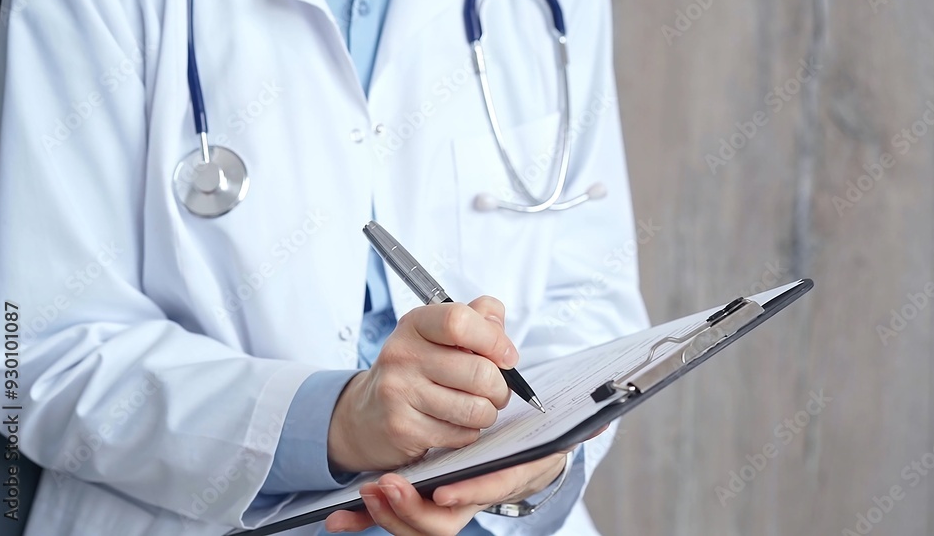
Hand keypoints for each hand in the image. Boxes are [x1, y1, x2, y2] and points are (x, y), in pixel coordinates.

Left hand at [325, 426, 609, 534]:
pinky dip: (362, 523)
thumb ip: (563, 410)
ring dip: (387, 516)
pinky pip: (391, 523)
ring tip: (365, 490)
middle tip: (385, 485)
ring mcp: (447, 507)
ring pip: (417, 530)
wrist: (511, 446)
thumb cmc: (524, 428)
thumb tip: (598, 422)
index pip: (495, 490)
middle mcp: (477, 497)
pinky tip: (336, 520)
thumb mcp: (543, 414)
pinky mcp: (419, 508)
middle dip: (413, 511)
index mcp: (511, 475)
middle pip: (446, 523)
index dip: (472, 494)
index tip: (444, 490)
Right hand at [329, 296, 516, 472]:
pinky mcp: (403, 428)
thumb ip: (475, 319)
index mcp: (415, 324)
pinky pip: (461, 434)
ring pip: (475, 408)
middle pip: (479, 372)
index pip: (460, 321)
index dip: (494, 340)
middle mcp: (402, 355)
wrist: (366, 414)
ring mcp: (399, 392)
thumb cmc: (414, 370)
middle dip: (500, 388)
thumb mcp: (437, 335)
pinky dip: (468, 432)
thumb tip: (499, 325)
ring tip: (477, 408)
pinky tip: (455, 424)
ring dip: (487, 413)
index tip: (507, 357)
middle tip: (495, 391)